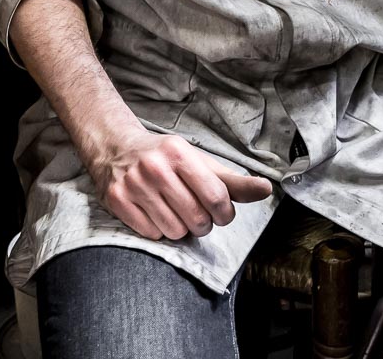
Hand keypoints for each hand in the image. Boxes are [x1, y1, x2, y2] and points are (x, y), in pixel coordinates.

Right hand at [87, 127, 272, 240]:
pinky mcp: (118, 201)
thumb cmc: (165, 158)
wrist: (116, 148)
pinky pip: (152, 235)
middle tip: (197, 214)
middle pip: (196, 219)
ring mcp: (134, 185)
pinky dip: (158, 231)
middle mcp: (155, 167)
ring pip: (174, 231)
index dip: (225, 214)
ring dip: (181, 229)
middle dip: (203, 224)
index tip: (221, 213)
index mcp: (179, 153)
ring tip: (175, 212)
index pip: (216, 198)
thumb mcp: (199, 162)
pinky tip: (155, 213)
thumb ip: (233, 181)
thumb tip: (267, 189)